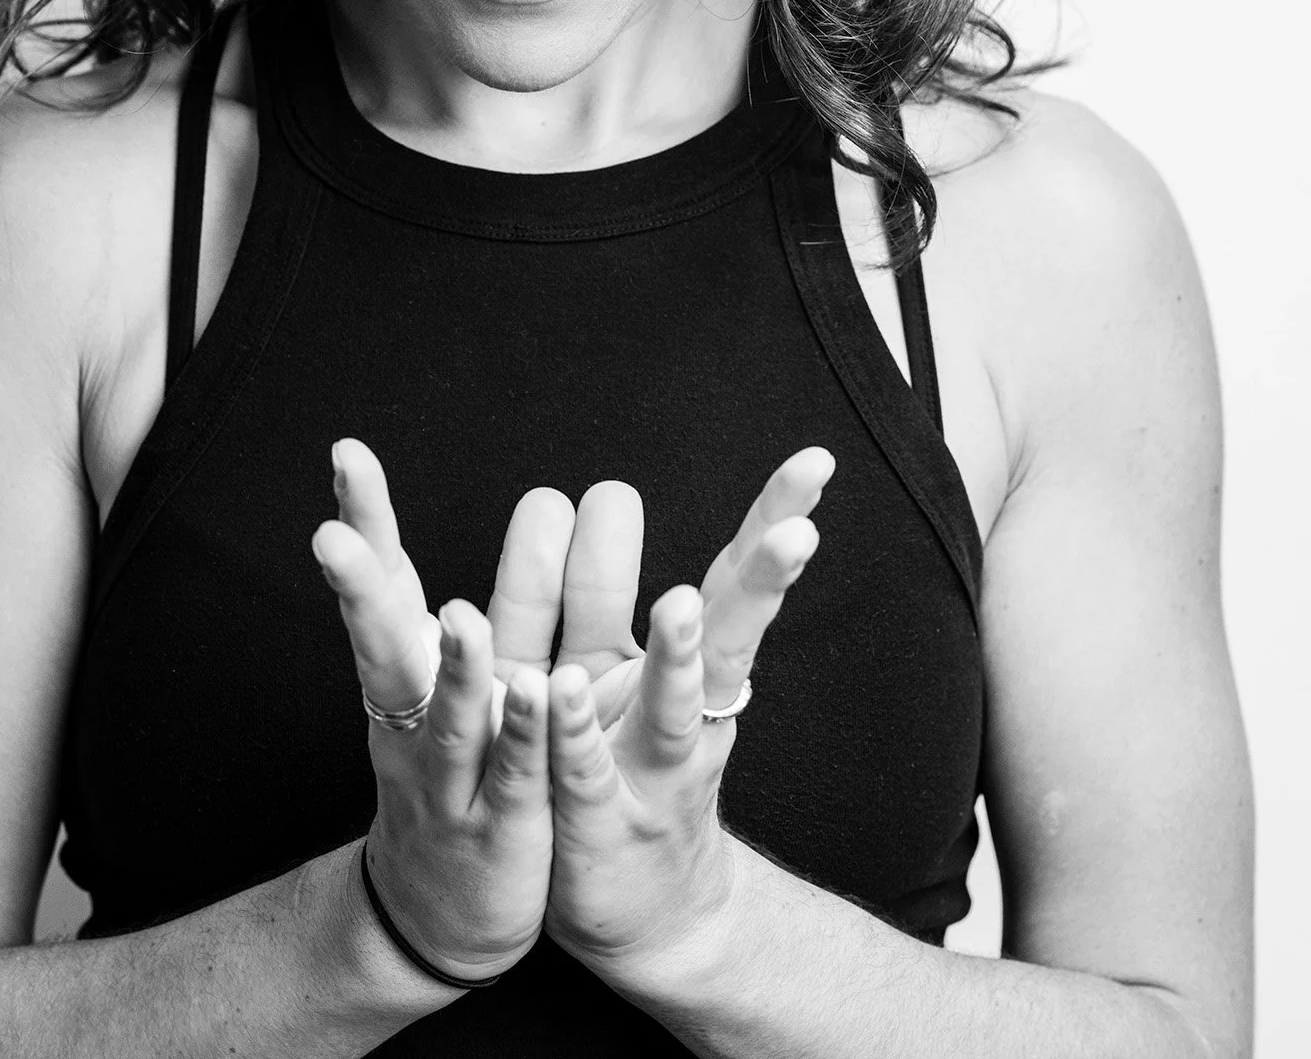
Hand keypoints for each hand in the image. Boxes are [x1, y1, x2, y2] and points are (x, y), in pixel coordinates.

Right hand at [313, 439, 574, 983]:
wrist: (439, 913)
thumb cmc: (444, 772)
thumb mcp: (432, 681)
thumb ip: (425, 602)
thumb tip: (390, 517)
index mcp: (405, 674)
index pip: (382, 586)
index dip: (364, 522)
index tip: (346, 453)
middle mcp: (412, 719)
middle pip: (383, 646)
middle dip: (362, 588)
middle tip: (332, 536)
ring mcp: (450, 777)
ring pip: (449, 718)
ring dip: (457, 669)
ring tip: (461, 617)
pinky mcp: (498, 828)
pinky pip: (512, 778)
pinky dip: (521, 739)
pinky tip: (535, 698)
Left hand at [544, 447, 834, 976]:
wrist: (635, 912)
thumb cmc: (616, 761)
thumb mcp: (604, 661)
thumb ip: (598, 580)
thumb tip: (603, 490)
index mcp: (686, 662)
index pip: (733, 578)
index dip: (773, 520)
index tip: (817, 461)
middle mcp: (687, 713)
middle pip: (731, 636)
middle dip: (763, 582)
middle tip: (801, 531)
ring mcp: (650, 774)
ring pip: (671, 711)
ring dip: (674, 658)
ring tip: (675, 604)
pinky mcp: (600, 827)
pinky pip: (584, 774)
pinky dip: (572, 735)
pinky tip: (558, 693)